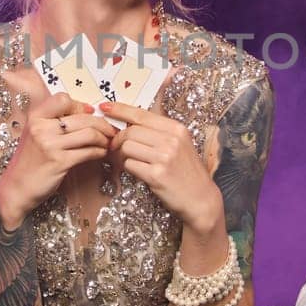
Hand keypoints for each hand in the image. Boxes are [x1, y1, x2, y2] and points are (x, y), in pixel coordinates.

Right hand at [0, 93, 112, 224]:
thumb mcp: (35, 134)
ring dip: (104, 138)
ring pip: (89, 134)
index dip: (80, 105)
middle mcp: (41, 128)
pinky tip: (101, 153)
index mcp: (35, 117)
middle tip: (110, 130)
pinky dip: (99, 152)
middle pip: (82, 118)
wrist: (16, 188)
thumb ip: (53, 121)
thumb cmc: (30, 161)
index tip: (89, 113)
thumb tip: (87, 111)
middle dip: (102, 124)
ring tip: (107, 142)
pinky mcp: (59, 162)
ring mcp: (50, 145)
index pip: (63, 99)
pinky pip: (88, 152)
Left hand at [100, 101, 223, 242]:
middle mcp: (171, 139)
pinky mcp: (156, 175)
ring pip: (127, 148)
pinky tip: (138, 172)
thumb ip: (158, 132)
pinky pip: (130, 165)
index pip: (141, 114)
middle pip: (130, 132)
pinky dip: (129, 168)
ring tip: (129, 162)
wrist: (200, 198)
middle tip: (115, 148)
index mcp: (176, 128)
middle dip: (118, 140)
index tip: (105, 107)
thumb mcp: (179, 144)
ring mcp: (164, 157)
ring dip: (123, 156)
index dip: (120, 109)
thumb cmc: (186, 171)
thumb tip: (127, 123)